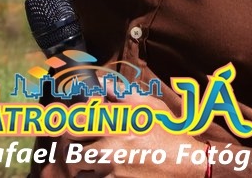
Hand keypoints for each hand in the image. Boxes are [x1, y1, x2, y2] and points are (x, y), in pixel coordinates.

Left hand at [37, 90, 206, 177]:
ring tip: (85, 157)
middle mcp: (110, 146)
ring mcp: (112, 169)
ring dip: (78, 162)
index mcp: (116, 122)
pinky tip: (97, 170)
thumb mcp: (149, 106)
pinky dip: (91, 175)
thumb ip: (123, 93)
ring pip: (77, 167)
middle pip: (70, 145)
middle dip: (69, 142)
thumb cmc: (168, 132)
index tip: (63, 120)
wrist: (187, 165)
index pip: (75, 120)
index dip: (65, 120)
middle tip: (73, 140)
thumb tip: (102, 83)